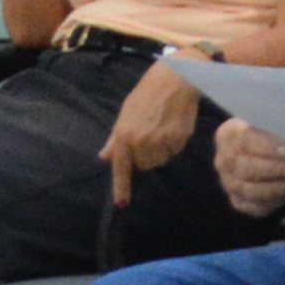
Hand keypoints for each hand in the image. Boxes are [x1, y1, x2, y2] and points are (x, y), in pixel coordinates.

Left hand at [102, 61, 200, 181]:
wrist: (176, 79)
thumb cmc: (147, 94)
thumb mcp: (126, 113)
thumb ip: (116, 139)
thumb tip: (105, 157)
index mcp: (125, 134)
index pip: (121, 167)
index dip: (121, 187)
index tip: (121, 204)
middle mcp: (142, 141)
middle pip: (144, 165)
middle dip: (146, 156)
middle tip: (149, 135)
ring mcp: (162, 141)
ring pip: (160, 160)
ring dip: (160, 151)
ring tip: (162, 128)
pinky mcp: (179, 140)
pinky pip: (174, 152)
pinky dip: (173, 144)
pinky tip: (173, 126)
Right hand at [210, 115, 284, 215]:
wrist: (271, 155)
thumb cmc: (275, 135)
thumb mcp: (275, 126)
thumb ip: (281, 131)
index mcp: (228, 134)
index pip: (245, 140)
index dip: (268, 147)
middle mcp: (223, 160)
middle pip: (247, 168)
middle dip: (279, 169)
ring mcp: (229, 184)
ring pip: (252, 190)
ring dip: (282, 186)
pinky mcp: (240, 202)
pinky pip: (258, 206)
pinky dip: (279, 199)